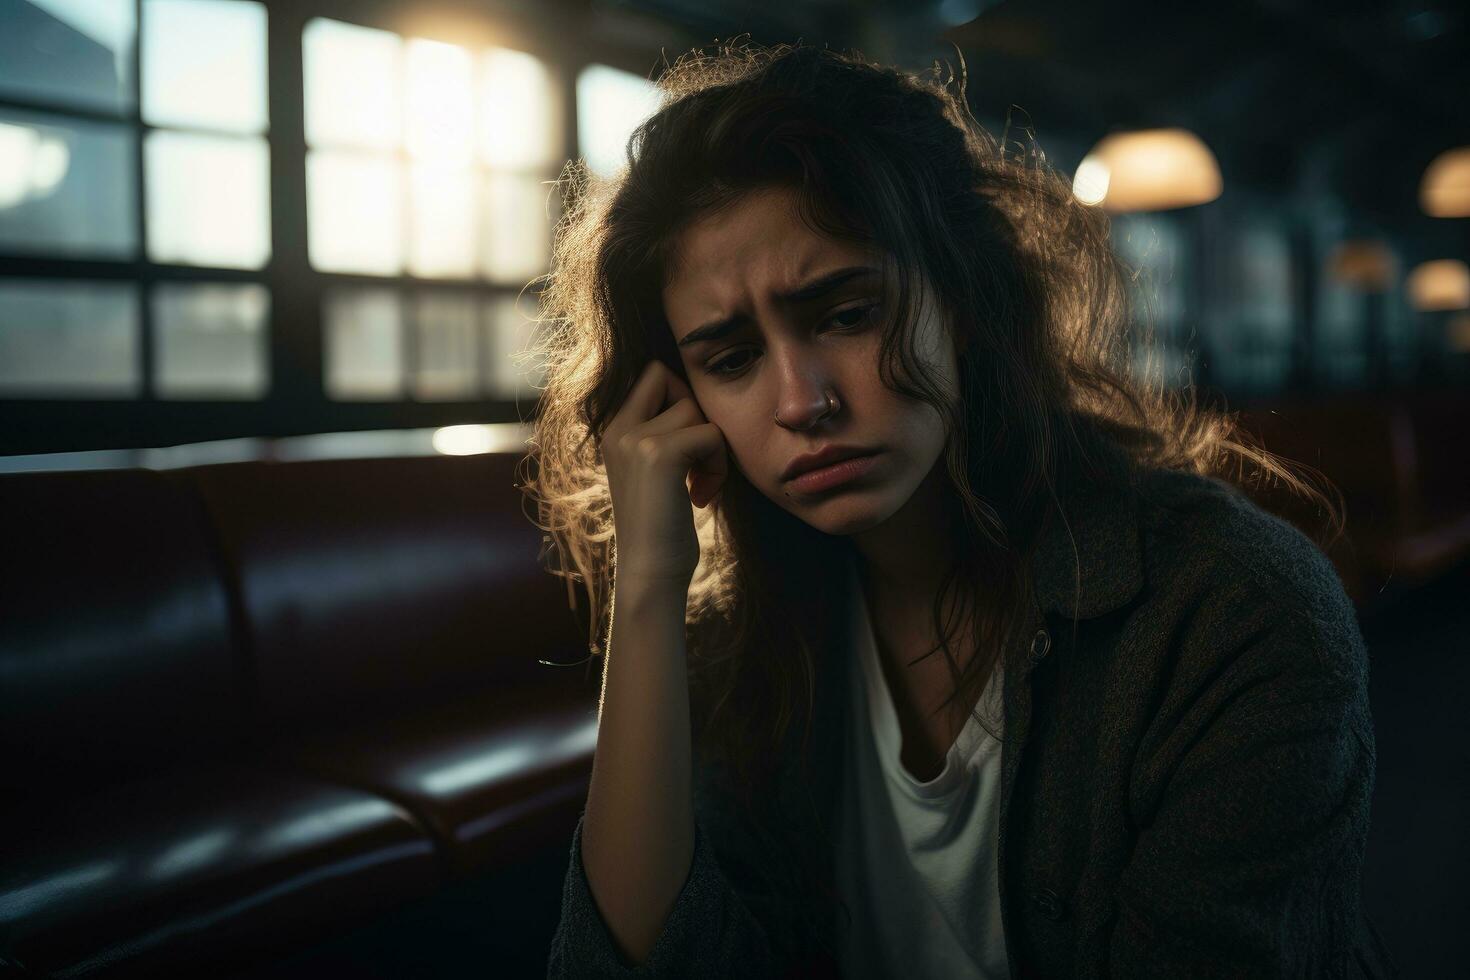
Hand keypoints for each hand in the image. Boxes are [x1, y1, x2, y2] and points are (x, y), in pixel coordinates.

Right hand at [600, 359, 729, 586]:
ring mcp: (634, 440)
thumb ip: (664, 433)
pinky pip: (711, 435)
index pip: (653, 374)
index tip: (686, 447)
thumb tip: (700, 397)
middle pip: (669, 377)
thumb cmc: (662, 529)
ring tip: (699, 487)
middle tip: (695, 459)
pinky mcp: (659, 455)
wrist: (650, 575)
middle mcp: (617, 429)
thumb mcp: (654, 472)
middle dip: (695, 413)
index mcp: (613, 431)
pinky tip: (701, 498)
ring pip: (696, 410)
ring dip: (712, 448)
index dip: (681, 399)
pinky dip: (718, 466)